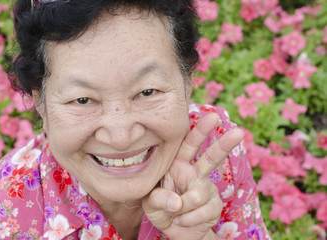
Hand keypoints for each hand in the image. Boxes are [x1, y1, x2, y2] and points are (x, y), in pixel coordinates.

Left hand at [142, 113, 243, 239]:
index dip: (200, 131)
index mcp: (178, 165)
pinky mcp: (213, 206)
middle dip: (224, 145)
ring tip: (174, 215)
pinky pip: (202, 212)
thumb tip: (177, 202)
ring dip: (182, 208)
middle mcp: (194, 173)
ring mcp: (206, 189)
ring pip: (199, 194)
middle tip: (239, 132)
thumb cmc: (160, 210)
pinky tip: (182, 221)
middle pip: (211, 157)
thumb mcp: (150, 204)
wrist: (175, 232)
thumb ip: (158, 199)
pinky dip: (188, 219)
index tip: (213, 116)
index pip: (188, 145)